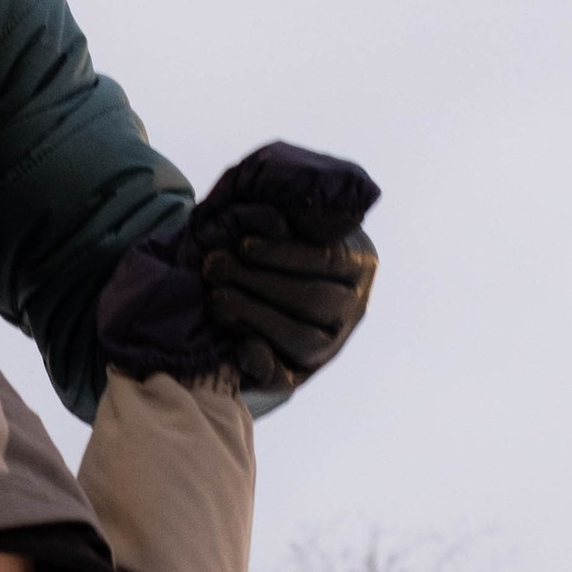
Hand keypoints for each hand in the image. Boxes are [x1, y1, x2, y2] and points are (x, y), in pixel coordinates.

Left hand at [98, 139, 378, 390]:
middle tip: (214, 266)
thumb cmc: (267, 228)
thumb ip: (293, 194)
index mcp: (357, 262)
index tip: (244, 244)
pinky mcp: (299, 372)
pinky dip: (262, 364)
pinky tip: (237, 345)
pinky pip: (286, 377)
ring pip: (304, 340)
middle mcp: (353, 305)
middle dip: (261, 284)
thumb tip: (286, 210)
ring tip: (215, 297)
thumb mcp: (284, 203)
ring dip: (255, 317)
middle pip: (316, 302)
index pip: (328, 261)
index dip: (285, 254)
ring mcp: (330, 342)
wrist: (244, 265)